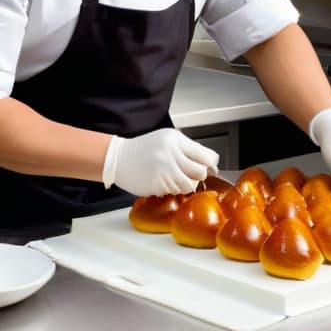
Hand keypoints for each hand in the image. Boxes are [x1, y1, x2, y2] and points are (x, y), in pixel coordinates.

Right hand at [104, 128, 219, 195]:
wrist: (119, 158)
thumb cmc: (143, 149)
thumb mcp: (167, 139)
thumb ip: (187, 149)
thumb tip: (208, 162)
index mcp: (176, 140)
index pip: (205, 155)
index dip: (211, 163)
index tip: (210, 166)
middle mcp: (172, 154)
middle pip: (201, 171)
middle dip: (199, 175)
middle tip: (193, 173)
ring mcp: (165, 170)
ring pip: (190, 184)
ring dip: (188, 184)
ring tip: (179, 178)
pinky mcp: (159, 184)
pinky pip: (177, 191)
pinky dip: (175, 189)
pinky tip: (167, 182)